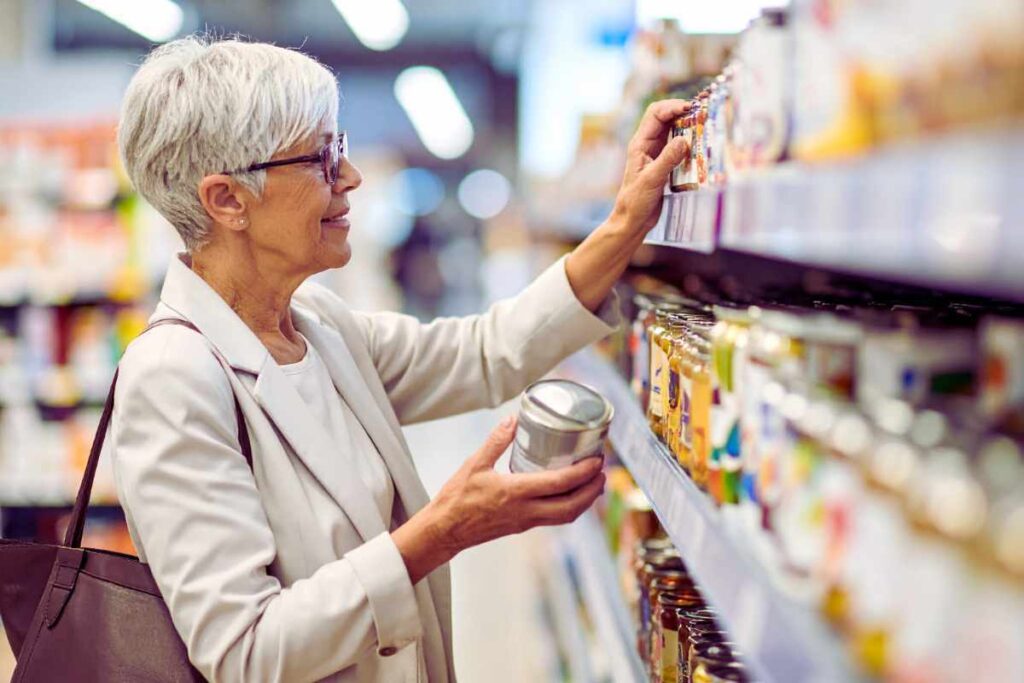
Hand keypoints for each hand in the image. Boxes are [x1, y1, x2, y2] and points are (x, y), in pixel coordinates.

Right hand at [392, 415, 604, 582]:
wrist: (444, 530)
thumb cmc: (457, 498)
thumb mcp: (475, 464)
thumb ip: (496, 441)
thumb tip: (513, 420)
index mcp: (516, 493)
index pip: (560, 484)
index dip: (583, 473)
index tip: (597, 460)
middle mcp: (526, 511)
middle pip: (572, 506)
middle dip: (593, 490)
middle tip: (603, 472)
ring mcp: (526, 521)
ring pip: (566, 516)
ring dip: (585, 501)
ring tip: (594, 484)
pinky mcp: (522, 526)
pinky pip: (554, 519)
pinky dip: (570, 507)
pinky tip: (570, 494)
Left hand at [611, 99, 690, 235]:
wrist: (632, 219)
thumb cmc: (636, 201)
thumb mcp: (652, 179)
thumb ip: (668, 159)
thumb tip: (685, 140)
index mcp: (640, 143)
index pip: (655, 114)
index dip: (672, 107)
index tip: (690, 109)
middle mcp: (647, 144)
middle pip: (665, 117)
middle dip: (682, 112)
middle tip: (701, 114)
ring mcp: (656, 153)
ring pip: (672, 130)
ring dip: (686, 126)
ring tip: (703, 125)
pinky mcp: (664, 163)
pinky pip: (677, 145)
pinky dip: (688, 141)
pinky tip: (699, 144)